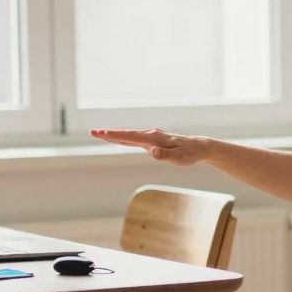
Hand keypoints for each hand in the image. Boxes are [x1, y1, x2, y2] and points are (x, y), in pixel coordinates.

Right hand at [90, 128, 210, 165]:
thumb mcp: (180, 159)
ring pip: (130, 135)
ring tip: (100, 134)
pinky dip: (125, 137)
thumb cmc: (190, 154)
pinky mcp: (154, 140)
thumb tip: (152, 152)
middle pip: (127, 134)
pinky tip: (118, 138)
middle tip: (93, 132)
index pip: (131, 137)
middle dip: (110, 134)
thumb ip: (166, 156)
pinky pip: (136, 138)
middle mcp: (151, 135)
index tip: (101, 134)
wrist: (198, 147)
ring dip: (115, 135)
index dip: (115, 136)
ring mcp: (152, 136)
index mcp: (154, 139)